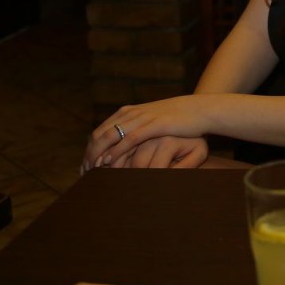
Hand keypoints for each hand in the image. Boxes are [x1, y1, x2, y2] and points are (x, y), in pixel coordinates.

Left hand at [82, 97, 209, 170]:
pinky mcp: (154, 124)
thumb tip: (124, 146)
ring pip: (111, 137)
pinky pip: (129, 139)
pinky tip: (110, 163)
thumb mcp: (152, 122)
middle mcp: (131, 113)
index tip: (85, 167)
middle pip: (100, 135)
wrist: (200, 110)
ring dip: (99, 155)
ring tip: (93, 171)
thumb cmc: (178, 120)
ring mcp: (142, 118)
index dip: (90, 151)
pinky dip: (117, 151)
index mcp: (128, 112)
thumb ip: (136, 130)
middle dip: (89, 156)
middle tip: (85, 174)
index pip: (99, 132)